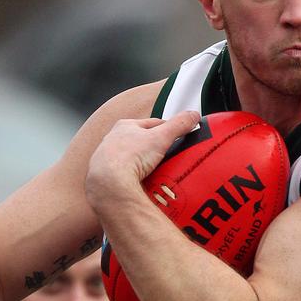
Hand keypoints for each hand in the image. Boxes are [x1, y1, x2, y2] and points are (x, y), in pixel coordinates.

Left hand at [85, 110, 199, 207]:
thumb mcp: (161, 137)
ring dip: (143, 165)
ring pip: (132, 160)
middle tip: (168, 157)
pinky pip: (126, 176)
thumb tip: (193, 116)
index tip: (177, 136)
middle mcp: (113, 141)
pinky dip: (135, 179)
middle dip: (154, 149)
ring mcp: (108, 160)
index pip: (152, 124)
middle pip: (141, 142)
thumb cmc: (128, 156)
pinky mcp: (107, 178)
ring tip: (157, 173)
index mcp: (125, 126)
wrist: (109, 183)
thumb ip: (179, 125)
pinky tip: (143, 184)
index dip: (167, 129)